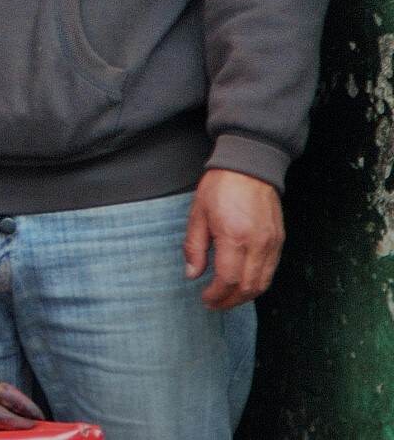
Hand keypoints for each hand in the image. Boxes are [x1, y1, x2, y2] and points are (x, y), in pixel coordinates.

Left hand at [184, 168, 284, 309]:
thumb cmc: (220, 187)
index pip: (227, 280)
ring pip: (262, 283)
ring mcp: (272, 244)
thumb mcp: (198, 214)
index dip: (216, 295)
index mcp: (234, 237)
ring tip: (227, 298)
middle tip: (214, 304)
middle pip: (247, 287)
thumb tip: (192, 274)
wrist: (250, 167)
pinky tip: (243, 284)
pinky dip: (257, 283)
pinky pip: (271, 271)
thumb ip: (194, 247)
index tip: (205, 299)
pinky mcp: (279, 241)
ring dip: (244, 296)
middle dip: (230, 301)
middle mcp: (257, 245)